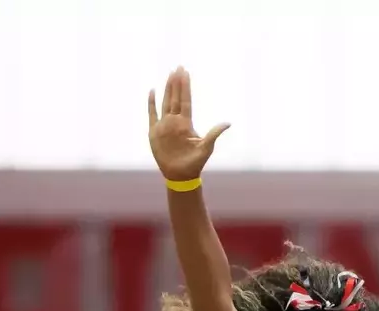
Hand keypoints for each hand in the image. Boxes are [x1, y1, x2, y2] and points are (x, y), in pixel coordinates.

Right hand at [147, 67, 229, 181]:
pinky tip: (152, 91)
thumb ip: (214, 133)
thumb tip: (228, 123)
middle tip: (178, 67)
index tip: (185, 72)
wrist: (180, 175)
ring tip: (169, 75)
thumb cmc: (195, 163)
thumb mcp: (206, 147)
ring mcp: (164, 125)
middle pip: (175, 97)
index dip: (185, 86)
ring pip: (165, 102)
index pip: (185, 100)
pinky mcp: (154, 132)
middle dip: (176, 82)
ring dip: (167, 88)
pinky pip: (151, 114)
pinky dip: (151, 103)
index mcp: (186, 123)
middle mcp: (175, 121)